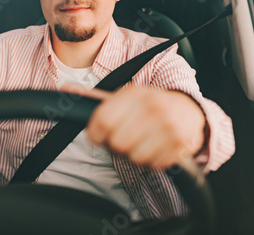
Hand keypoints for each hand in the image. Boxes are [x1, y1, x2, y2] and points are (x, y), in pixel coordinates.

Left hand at [61, 85, 205, 168]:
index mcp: (134, 93)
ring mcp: (168, 126)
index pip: (101, 121)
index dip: (96, 133)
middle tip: (126, 136)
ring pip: (134, 156)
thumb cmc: (149, 105)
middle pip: (117, 143)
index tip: (100, 134)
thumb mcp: (123, 96)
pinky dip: (152, 160)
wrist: (189, 110)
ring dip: (135, 153)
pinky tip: (155, 146)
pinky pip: (153, 165)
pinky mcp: (180, 144)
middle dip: (117, 144)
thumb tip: (64, 88)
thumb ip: (94, 97)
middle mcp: (152, 107)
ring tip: (142, 140)